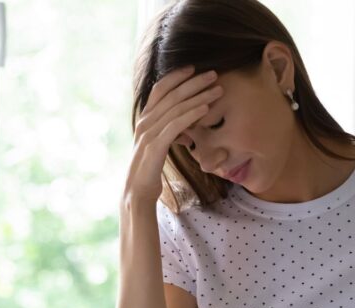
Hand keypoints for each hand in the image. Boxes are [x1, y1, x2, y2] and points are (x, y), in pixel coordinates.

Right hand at [125, 66, 223, 205]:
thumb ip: (168, 132)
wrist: (136, 192)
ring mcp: (148, 133)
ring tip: (217, 90)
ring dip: (199, 96)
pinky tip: (206, 109)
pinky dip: (192, 114)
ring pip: (176, 108)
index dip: (176, 77)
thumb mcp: (159, 145)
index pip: (160, 90)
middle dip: (193, 82)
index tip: (194, 68)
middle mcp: (145, 122)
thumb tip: (185, 130)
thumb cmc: (150, 169)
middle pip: (171, 94)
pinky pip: (176, 125)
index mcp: (145, 119)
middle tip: (213, 74)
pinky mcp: (155, 146)